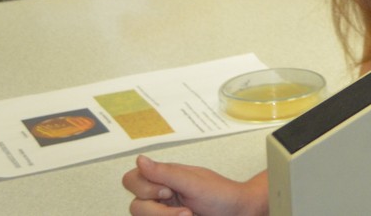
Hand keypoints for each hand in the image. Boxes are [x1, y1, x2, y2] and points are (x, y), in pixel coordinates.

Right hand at [123, 155, 266, 215]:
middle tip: (185, 210)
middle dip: (159, 212)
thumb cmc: (222, 195)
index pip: (131, 179)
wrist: (239, 212)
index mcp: (165, 177)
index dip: (144, 188)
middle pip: (136, 206)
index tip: (168, 192)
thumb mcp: (194, 182)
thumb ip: (166, 173)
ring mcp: (164, 211)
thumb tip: (140, 159)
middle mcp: (161, 195)